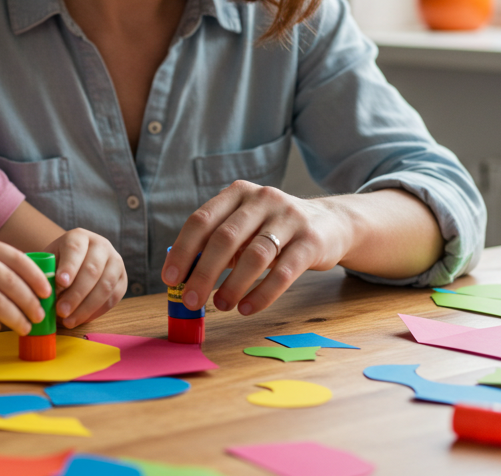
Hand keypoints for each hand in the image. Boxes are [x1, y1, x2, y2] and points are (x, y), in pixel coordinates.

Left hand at [42, 228, 126, 327]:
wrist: (77, 264)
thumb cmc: (58, 264)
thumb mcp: (49, 263)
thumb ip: (46, 274)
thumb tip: (46, 296)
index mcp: (79, 236)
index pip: (75, 249)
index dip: (69, 266)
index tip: (60, 283)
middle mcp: (101, 245)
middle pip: (92, 270)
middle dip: (76, 294)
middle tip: (61, 311)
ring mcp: (115, 262)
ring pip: (105, 286)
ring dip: (86, 307)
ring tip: (69, 321)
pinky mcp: (122, 280)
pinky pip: (113, 298)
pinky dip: (96, 312)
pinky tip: (81, 319)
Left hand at [161, 180, 348, 316]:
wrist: (330, 224)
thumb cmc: (273, 230)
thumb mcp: (245, 228)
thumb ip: (217, 245)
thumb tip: (183, 278)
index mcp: (238, 193)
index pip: (201, 220)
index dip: (183, 250)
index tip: (170, 279)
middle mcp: (262, 199)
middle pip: (224, 238)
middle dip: (203, 273)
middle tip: (190, 300)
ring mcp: (289, 217)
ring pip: (254, 256)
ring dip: (232, 286)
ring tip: (221, 306)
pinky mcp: (311, 240)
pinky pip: (283, 272)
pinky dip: (262, 294)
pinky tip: (248, 308)